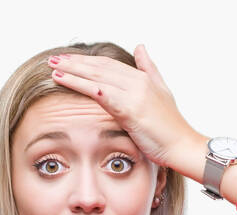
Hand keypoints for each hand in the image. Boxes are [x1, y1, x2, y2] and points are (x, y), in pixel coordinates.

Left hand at [47, 45, 200, 169]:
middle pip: (99, 67)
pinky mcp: (131, 109)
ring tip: (53, 68)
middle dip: (75, 63)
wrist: (183, 146)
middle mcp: (137, 82)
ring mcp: (134, 94)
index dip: (87, 61)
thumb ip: (149, 69)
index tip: (68, 59)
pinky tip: (66, 81)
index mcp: (142, 78)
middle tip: (53, 59)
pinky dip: (82, 85)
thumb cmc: (171, 127)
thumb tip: (140, 46)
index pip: (108, 65)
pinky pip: (101, 94)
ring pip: (97, 77)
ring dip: (72, 72)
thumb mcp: (161, 92)